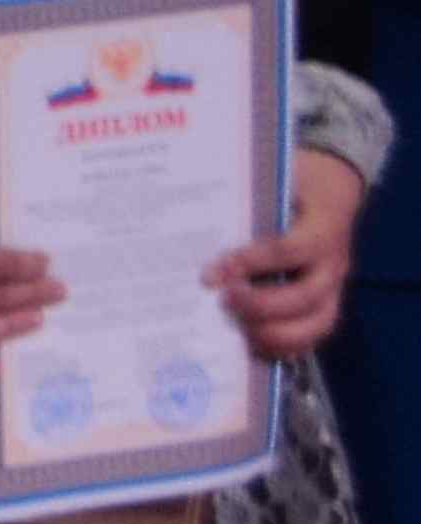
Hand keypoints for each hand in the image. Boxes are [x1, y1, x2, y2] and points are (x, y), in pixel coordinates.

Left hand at [209, 146, 363, 359]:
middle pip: (304, 298)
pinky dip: (281, 347)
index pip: (287, 250)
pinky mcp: (324, 306)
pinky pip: (311, 337)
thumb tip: (191, 204)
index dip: (249, 264)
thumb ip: (247, 194)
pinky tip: (247, 345)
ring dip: (272, 334)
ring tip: (234, 329)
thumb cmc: (294, 182)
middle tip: (220, 301)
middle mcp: (332, 265)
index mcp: (321, 227)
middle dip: (259, 306)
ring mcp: (332, 290)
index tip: (211, 274)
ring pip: (314, 325)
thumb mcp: (275, 176)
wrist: (331, 190)